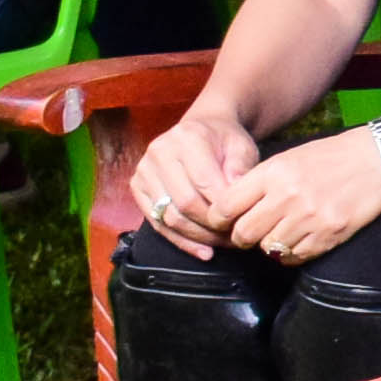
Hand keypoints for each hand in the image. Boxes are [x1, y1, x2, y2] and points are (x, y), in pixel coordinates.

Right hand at [130, 111, 270, 257]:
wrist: (203, 129)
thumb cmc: (225, 141)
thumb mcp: (242, 147)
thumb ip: (241, 168)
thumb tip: (236, 195)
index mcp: (188, 137)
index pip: (204, 183)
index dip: (224, 208)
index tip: (243, 221)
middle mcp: (160, 152)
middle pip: (185, 203)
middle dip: (212, 226)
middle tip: (236, 237)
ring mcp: (144, 170)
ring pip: (170, 217)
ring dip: (199, 237)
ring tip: (223, 244)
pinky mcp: (137, 186)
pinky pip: (157, 223)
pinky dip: (181, 241)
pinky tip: (203, 251)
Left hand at [205, 127, 380, 265]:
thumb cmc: (332, 158)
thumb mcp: (289, 159)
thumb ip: (259, 183)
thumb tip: (230, 211)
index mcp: (274, 173)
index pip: (226, 206)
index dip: (220, 219)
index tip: (225, 221)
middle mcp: (288, 196)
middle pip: (244, 233)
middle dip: (242, 236)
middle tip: (251, 231)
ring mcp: (310, 218)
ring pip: (268, 248)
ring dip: (269, 244)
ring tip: (282, 231)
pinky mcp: (328, 235)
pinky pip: (294, 257)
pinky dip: (291, 253)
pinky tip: (300, 238)